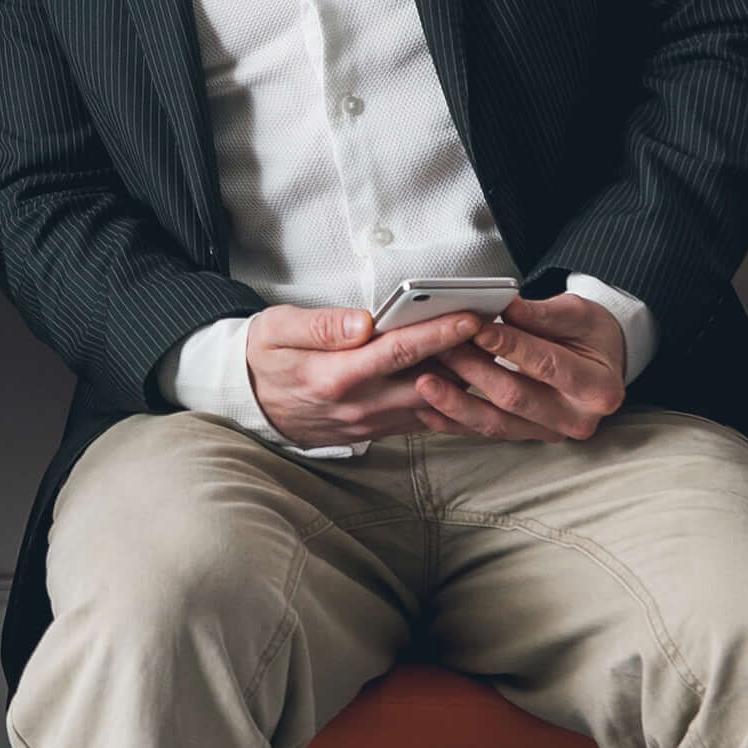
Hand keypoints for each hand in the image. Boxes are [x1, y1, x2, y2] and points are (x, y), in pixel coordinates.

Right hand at [246, 302, 493, 448]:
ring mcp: (369, 423)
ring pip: (430, 405)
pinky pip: (422, 420)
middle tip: (498, 330)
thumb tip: (362, 322)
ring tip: (491, 349)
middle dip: (466, 357)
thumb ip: (320, 325)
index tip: (470, 316)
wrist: (249, 404)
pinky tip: (468, 378)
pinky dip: (448, 401)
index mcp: (333, 375)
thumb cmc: (265, 358)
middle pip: (426, 382)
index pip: (398, 352)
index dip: (438, 334)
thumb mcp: (276, 330)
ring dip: (462, 380)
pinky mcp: (375, 430)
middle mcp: (357, 405)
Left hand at [410, 290, 628, 442]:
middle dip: (475, 371)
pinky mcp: (527, 436)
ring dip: (456, 402)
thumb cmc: (592, 334)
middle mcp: (576, 419)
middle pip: (516, 398)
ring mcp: (550, 432)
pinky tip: (426, 410)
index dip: (511, 347)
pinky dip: (454, 422)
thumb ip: (545, 314)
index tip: (478, 329)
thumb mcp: (580, 315)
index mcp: (598, 388)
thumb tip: (508, 308)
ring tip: (424, 381)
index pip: (548, 366)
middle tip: (442, 348)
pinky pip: (485, 432)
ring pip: (496, 423)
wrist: (602, 360)